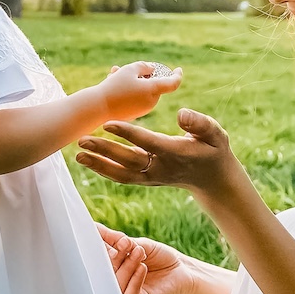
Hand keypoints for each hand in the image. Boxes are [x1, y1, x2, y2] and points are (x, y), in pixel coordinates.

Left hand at [77, 107, 242, 196]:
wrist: (212, 180)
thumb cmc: (214, 151)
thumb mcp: (216, 134)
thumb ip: (200, 124)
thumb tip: (181, 113)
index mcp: (175, 153)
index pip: (147, 142)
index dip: (127, 133)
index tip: (108, 123)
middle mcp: (160, 168)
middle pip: (128, 159)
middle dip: (104, 150)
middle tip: (82, 140)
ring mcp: (152, 176)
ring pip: (121, 173)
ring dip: (98, 164)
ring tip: (77, 155)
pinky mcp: (147, 179)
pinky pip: (123, 177)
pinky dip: (104, 171)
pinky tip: (88, 162)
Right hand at [95, 61, 181, 122]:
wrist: (97, 109)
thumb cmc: (114, 86)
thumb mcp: (129, 70)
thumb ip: (144, 67)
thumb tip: (152, 70)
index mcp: (153, 91)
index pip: (172, 83)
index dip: (177, 75)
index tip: (178, 69)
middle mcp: (151, 102)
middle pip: (152, 84)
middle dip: (140, 74)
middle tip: (125, 67)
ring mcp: (142, 109)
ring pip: (140, 89)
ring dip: (130, 80)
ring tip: (113, 72)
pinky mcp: (133, 114)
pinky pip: (133, 97)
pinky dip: (126, 89)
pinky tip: (111, 81)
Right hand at [97, 223, 195, 293]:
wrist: (184, 270)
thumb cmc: (161, 257)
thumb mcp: (140, 244)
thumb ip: (118, 240)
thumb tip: (95, 228)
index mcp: (115, 268)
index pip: (100, 259)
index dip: (99, 247)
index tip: (99, 235)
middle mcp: (118, 282)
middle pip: (106, 272)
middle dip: (114, 257)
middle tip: (125, 244)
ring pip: (117, 284)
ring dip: (127, 267)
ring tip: (138, 252)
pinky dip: (134, 281)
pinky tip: (142, 268)